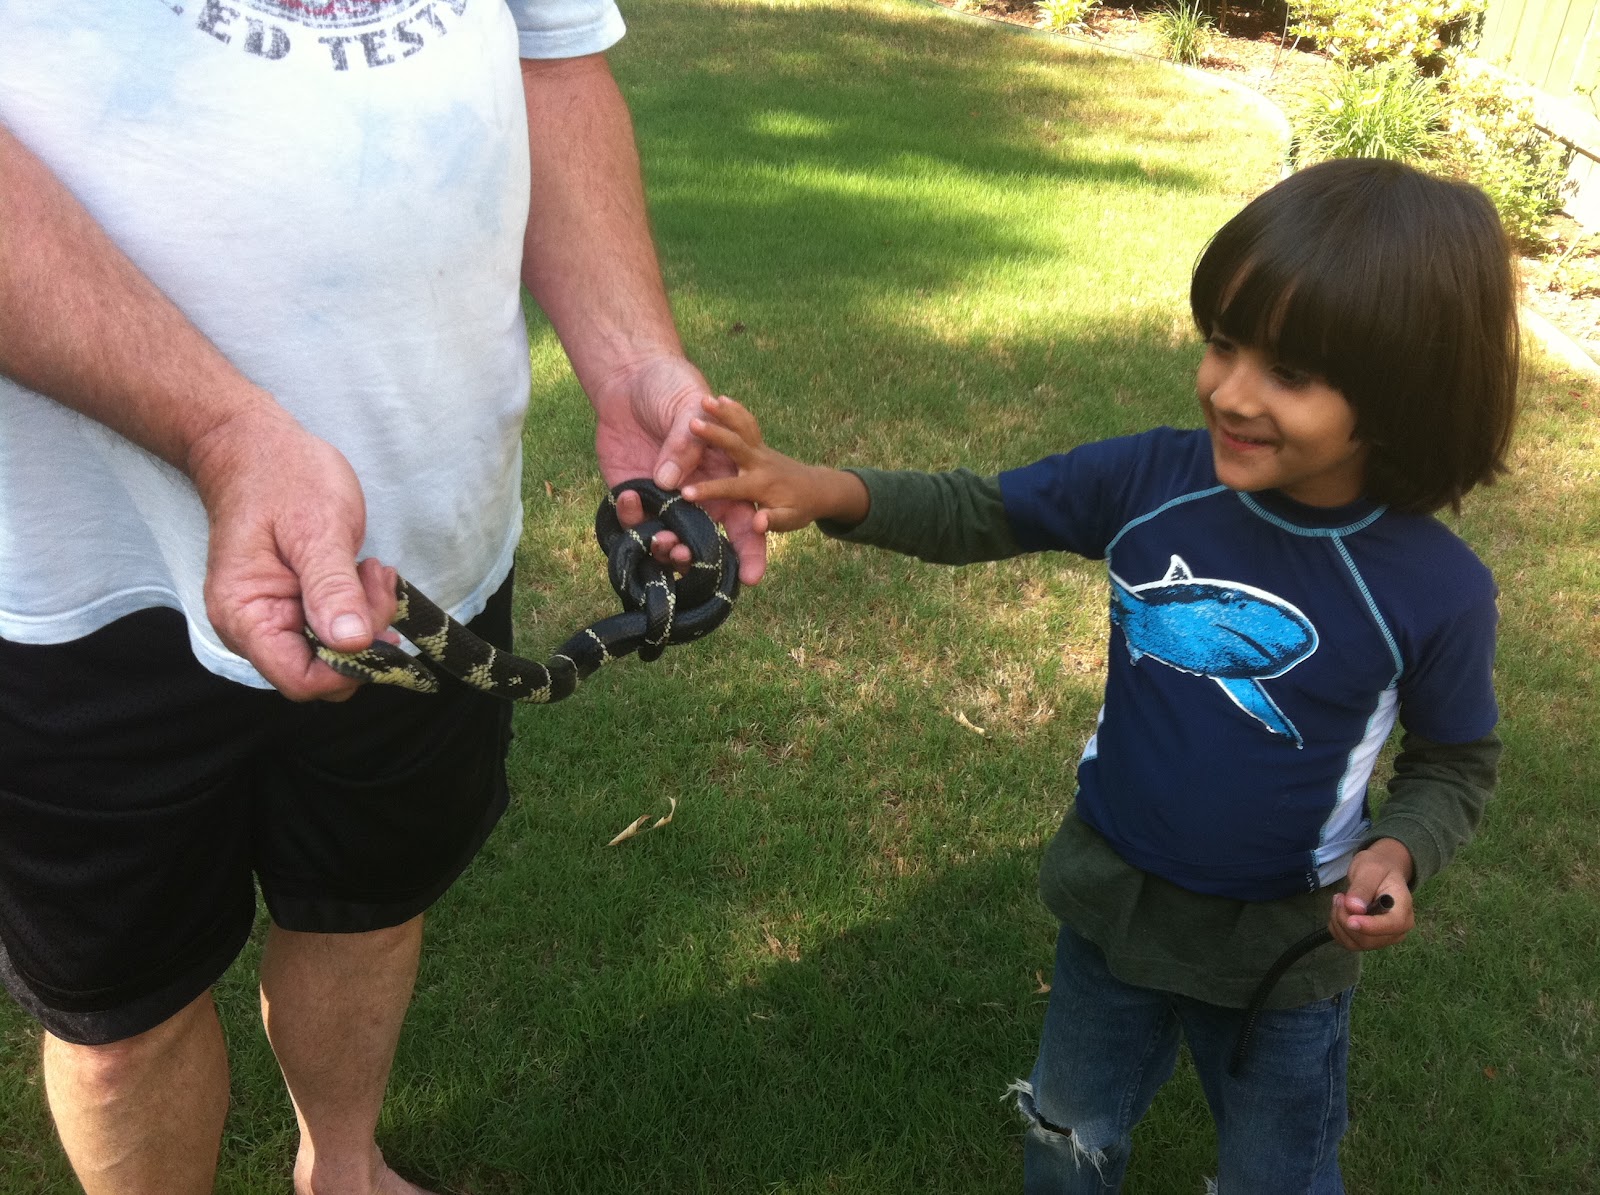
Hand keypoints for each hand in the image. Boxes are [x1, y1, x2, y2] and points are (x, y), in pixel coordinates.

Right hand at [189, 404, 396, 700]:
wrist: (252, 446)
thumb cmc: (280, 477)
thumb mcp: (316, 528)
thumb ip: (332, 588)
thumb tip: (350, 643)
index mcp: (245, 615)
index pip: (301, 680)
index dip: (349, 667)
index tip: (376, 621)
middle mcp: (251, 628)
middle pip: (321, 673)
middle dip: (363, 637)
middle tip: (376, 580)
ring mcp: (270, 619)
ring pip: (333, 653)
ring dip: (365, 620)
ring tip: (370, 570)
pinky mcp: (291, 607)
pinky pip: (332, 631)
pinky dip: (358, 610)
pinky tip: (364, 575)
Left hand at [592, 356, 766, 584]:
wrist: (630, 377)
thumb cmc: (672, 387)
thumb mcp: (690, 407)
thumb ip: (686, 444)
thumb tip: (670, 484)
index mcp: (723, 480)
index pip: (745, 522)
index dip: (751, 551)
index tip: (752, 577)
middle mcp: (696, 497)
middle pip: (707, 544)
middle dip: (702, 562)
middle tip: (688, 556)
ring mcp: (663, 500)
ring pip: (669, 542)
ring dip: (668, 551)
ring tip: (664, 542)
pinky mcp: (632, 496)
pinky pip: (633, 522)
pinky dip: (633, 519)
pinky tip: (631, 497)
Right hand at [681, 396, 867, 530]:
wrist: (818, 488)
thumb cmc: (801, 508)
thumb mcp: (790, 520)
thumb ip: (773, 521)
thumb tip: (758, 523)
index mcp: (760, 484)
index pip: (730, 488)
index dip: (708, 490)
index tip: (684, 493)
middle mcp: (758, 463)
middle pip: (735, 444)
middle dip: (714, 434)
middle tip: (691, 423)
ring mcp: (759, 449)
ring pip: (741, 427)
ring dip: (724, 413)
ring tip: (704, 400)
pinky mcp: (759, 442)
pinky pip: (747, 423)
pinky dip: (734, 410)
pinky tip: (718, 399)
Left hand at [1328, 838, 1414, 950]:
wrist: (1380, 872)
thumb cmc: (1378, 868)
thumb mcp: (1369, 870)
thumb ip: (1362, 888)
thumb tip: (1354, 908)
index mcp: (1404, 911)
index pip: (1391, 926)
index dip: (1370, 926)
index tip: (1350, 920)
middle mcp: (1397, 931)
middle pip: (1368, 939)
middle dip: (1346, 919)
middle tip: (1339, 896)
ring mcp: (1383, 938)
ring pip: (1355, 943)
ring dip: (1339, 922)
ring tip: (1339, 899)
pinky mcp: (1368, 940)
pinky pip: (1347, 942)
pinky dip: (1336, 927)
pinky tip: (1339, 910)